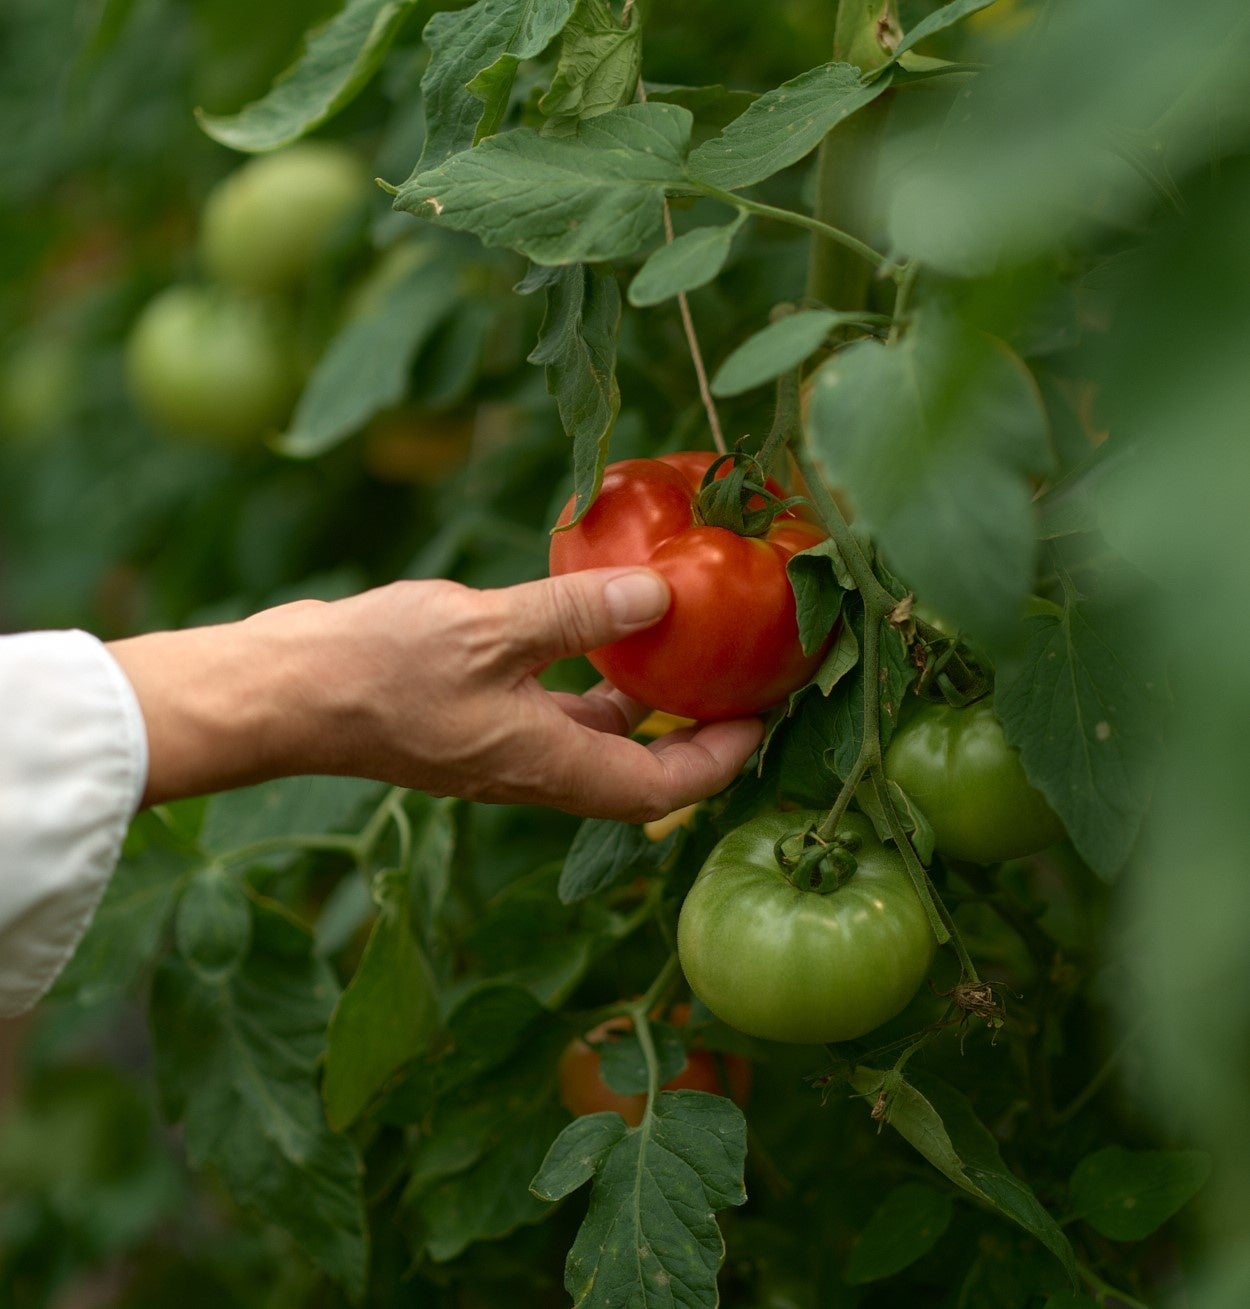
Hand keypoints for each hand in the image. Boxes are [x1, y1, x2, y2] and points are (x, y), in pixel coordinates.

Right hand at [107, 569, 764, 820]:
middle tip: (737, 678)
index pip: (666, 789)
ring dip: (644, 703)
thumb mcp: (491, 630)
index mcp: (549, 767)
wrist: (282, 691)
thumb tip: (665, 596)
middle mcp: (534, 768)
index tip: (767, 717)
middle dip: (696, 732)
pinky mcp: (475, 715)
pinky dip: (587, 676)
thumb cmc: (377, 672)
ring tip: (683, 645)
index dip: (724, 759)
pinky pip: (553, 706)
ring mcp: (502, 745)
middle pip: (640, 769)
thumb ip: (581, 615)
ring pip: (596, 737)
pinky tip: (596, 624)